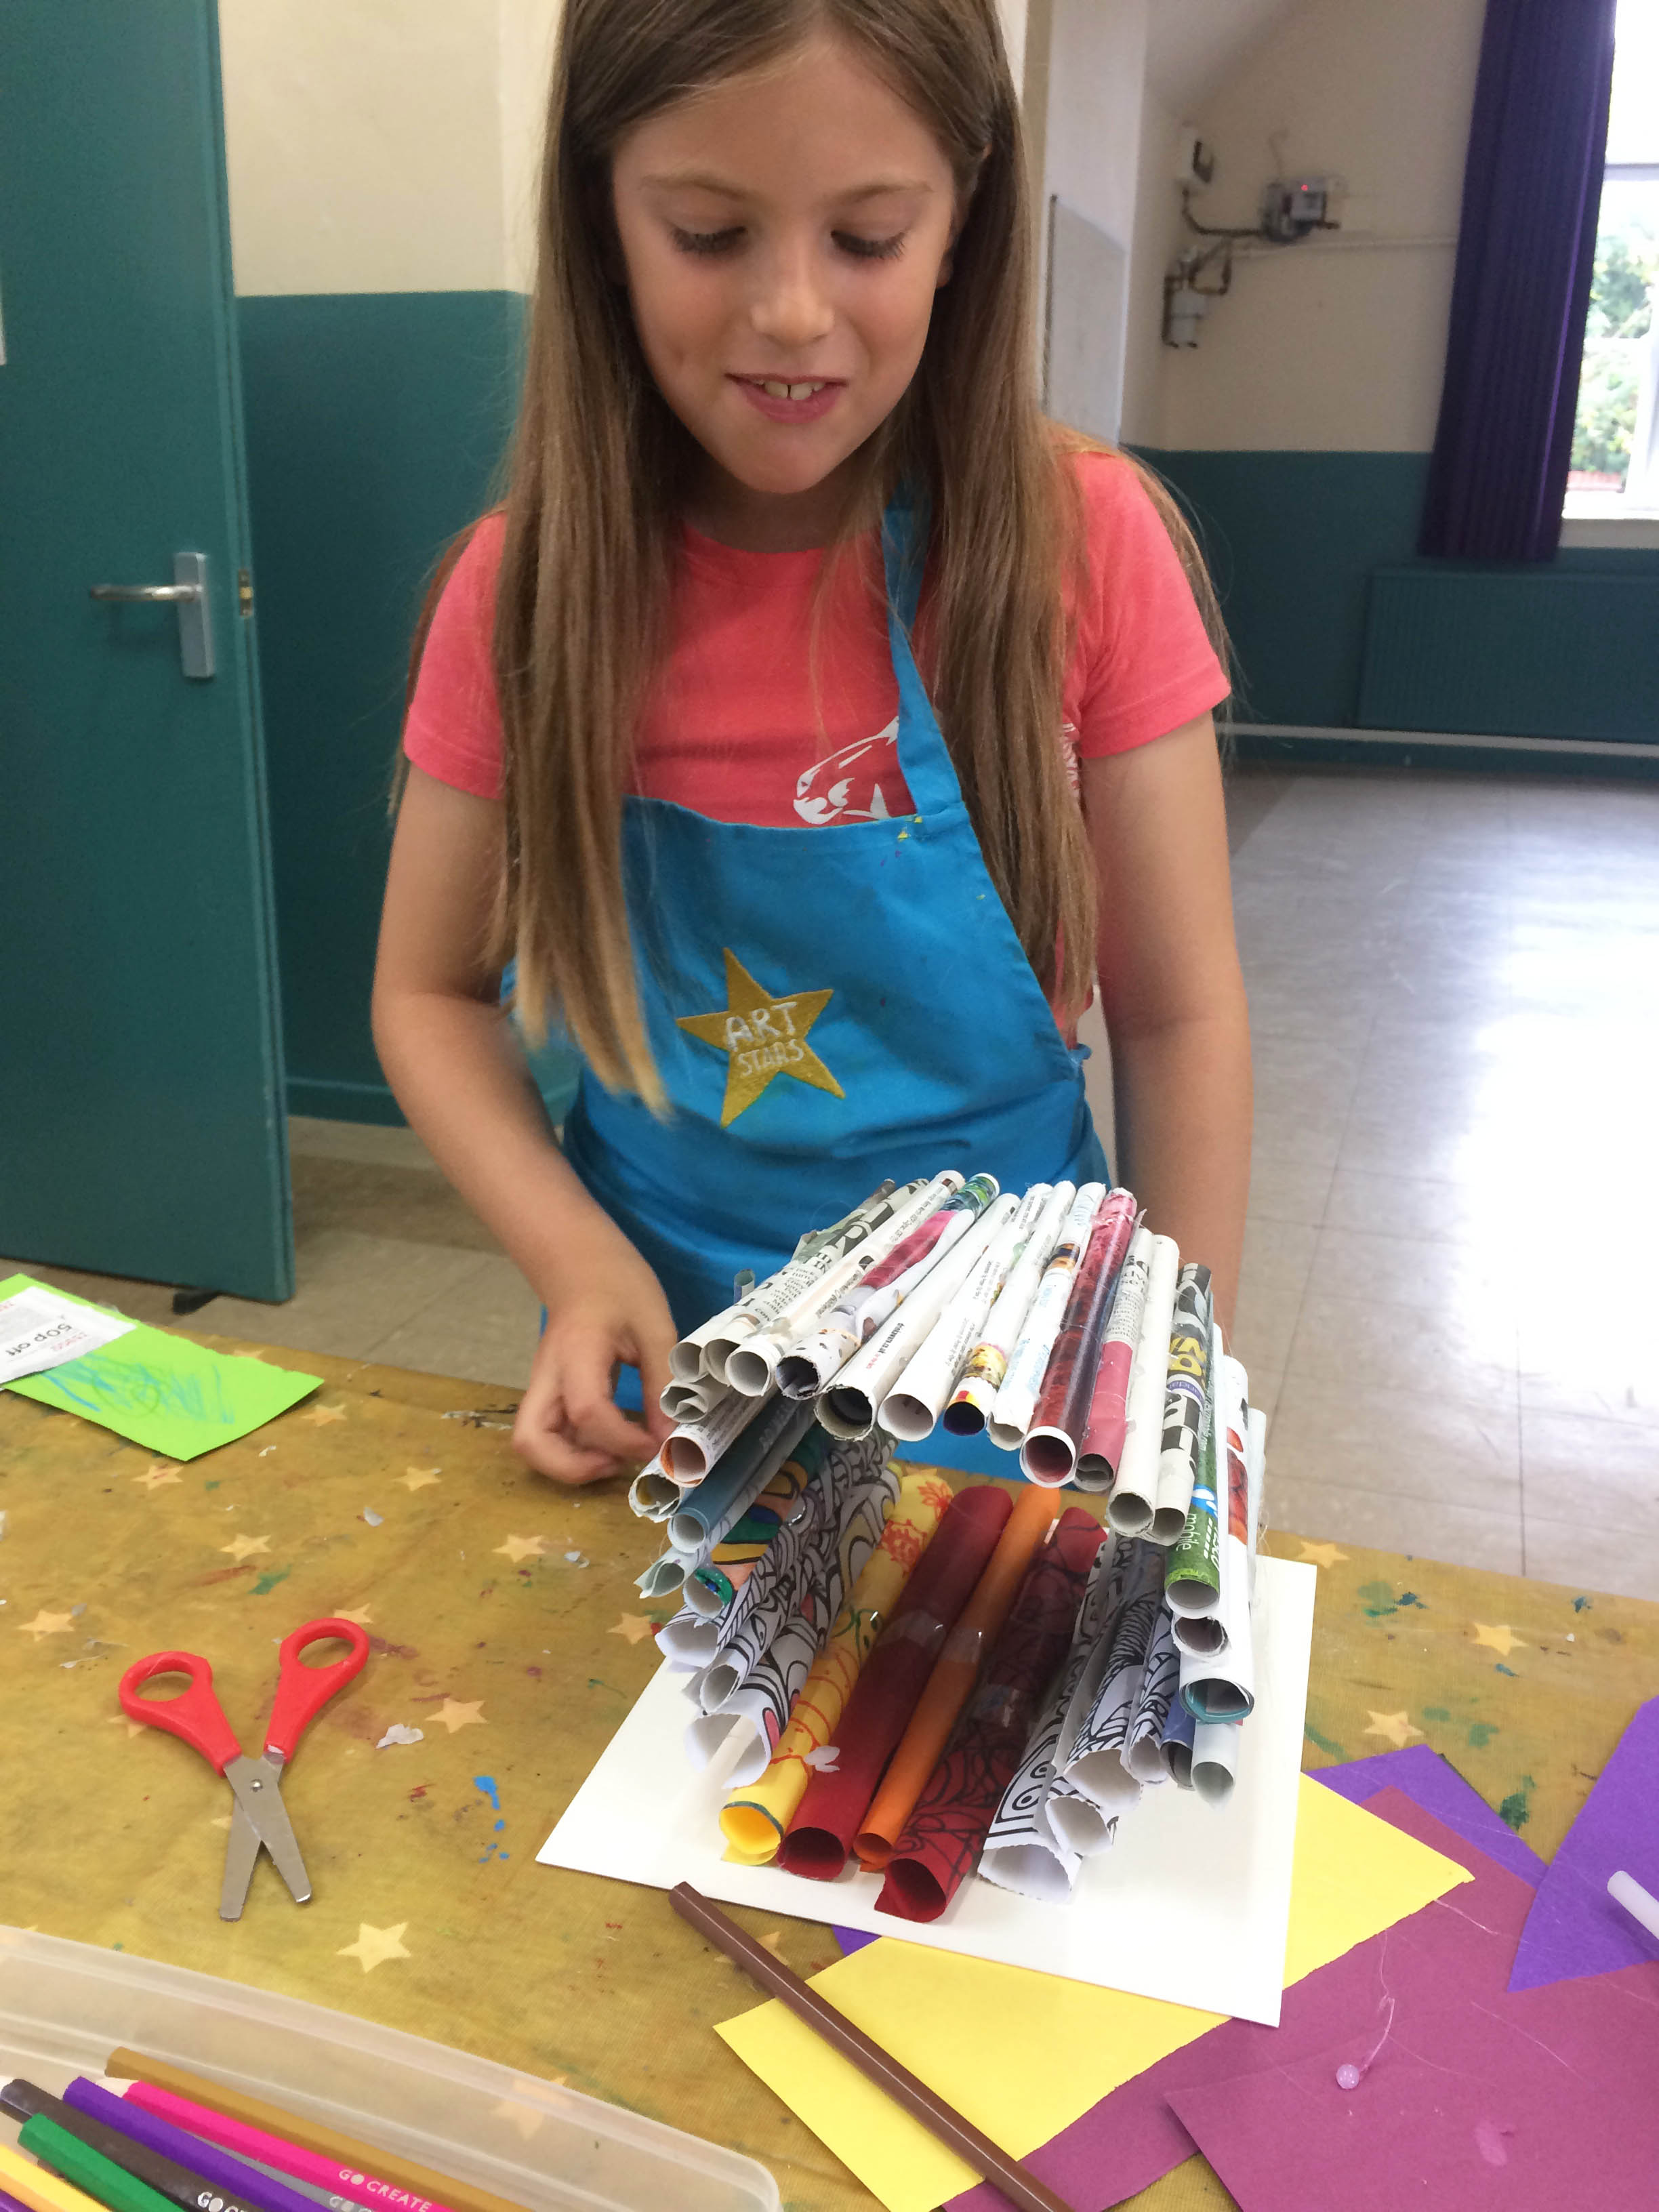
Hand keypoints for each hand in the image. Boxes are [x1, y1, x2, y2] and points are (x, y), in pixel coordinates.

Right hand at [514, 1228, 677, 1484]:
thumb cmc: (619, 1285)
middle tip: (616, 1463)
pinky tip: (611, 1442)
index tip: (656, 1441)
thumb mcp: (654, 1328)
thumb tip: (670, 1438)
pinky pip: (549, 1433)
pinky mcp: (549, 1392)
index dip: (622, 1439)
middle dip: (571, 1469)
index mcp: (576, 1353)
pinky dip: (573, 1451)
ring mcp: (543, 1385)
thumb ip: (662, 1383)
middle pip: (529, 1440)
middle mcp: (548, 1375)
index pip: (587, 1411)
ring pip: (531, 1442)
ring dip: (569, 1464)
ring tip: (615, 1457)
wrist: (579, 1262)